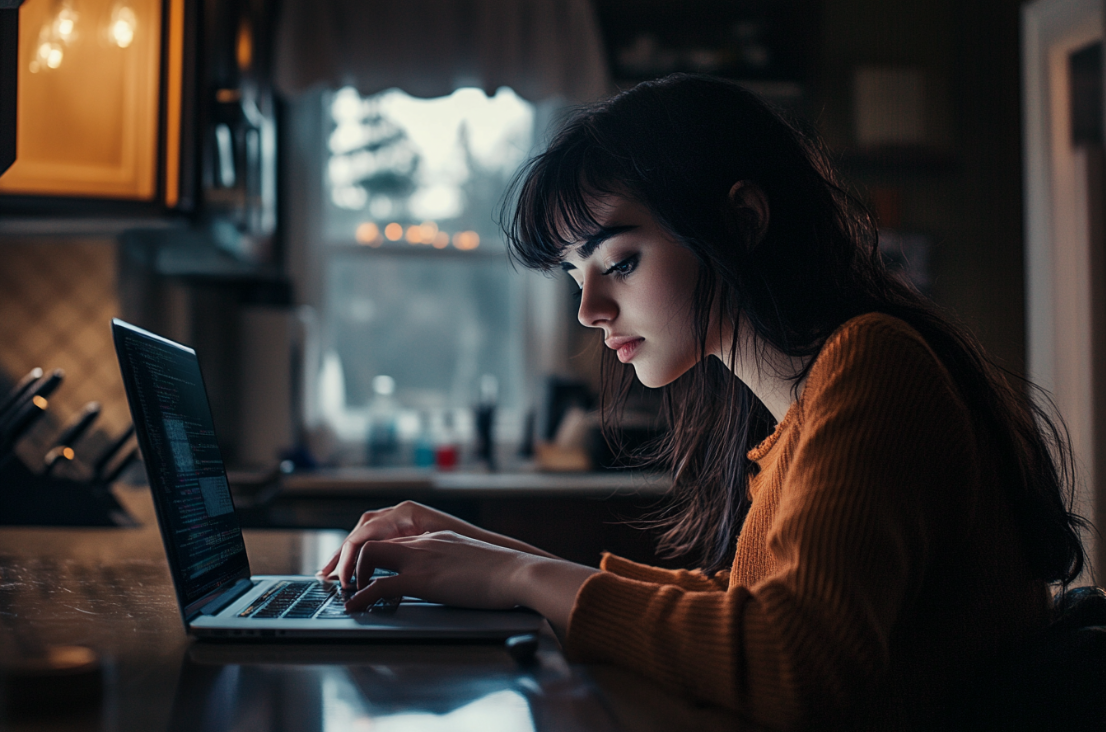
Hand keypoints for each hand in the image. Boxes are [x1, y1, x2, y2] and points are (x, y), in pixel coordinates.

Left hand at [319, 501, 558, 588]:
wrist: (516, 572)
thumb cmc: (502, 573)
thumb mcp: (470, 561)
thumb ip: (452, 563)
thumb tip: (448, 579)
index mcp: (433, 537)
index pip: (391, 539)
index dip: (368, 555)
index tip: (356, 572)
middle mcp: (422, 542)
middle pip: (372, 540)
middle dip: (349, 562)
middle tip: (340, 584)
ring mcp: (420, 558)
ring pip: (368, 555)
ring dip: (352, 575)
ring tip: (347, 594)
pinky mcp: (422, 578)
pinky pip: (379, 584)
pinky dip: (361, 596)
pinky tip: (355, 607)